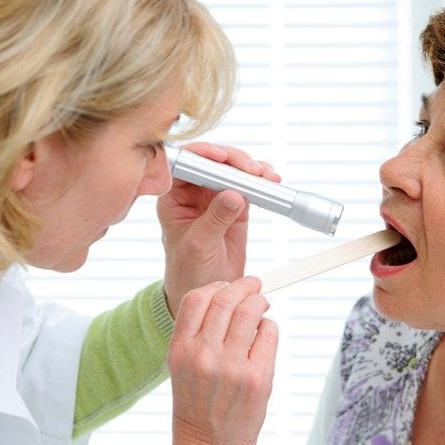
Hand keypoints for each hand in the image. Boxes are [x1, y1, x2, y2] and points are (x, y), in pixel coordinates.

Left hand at [158, 142, 279, 316]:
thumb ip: (215, 219)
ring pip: (233, 171)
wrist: (204, 290)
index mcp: (174, 197)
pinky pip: (248, 186)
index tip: (222, 157)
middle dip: (234, 161)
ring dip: (251, 169)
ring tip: (267, 177)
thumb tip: (234, 194)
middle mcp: (193, 192)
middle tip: (253, 170)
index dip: (203, 154)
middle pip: (213, 162)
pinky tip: (270, 183)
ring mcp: (215, 197)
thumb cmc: (188, 270)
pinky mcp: (235, 205)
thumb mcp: (198, 245)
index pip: (185, 164)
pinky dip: (261, 183)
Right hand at [168, 276, 277, 444]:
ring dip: (260, 301)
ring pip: (251, 311)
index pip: (197, 299)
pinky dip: (269, 326)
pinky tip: (264, 332)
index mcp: (181, 350)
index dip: (216, 285)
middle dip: (244, 286)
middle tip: (254, 285)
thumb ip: (198, 331)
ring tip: (262, 304)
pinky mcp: (258, 377)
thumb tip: (227, 295)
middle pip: (226, 300)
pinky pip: (269, 333)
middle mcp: (204, 356)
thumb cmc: (198, 401)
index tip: (227, 284)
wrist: (209, 443)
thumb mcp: (183, 364)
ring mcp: (232, 367)